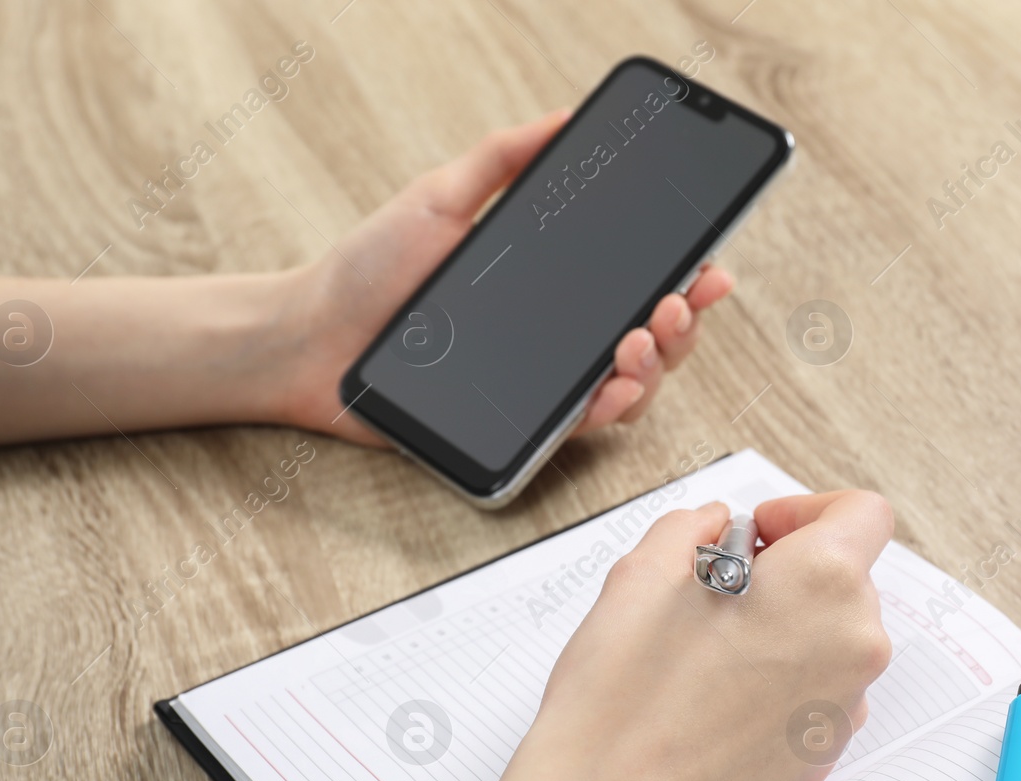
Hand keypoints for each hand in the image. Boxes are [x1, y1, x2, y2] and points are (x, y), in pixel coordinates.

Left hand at [271, 110, 735, 447]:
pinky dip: (611, 407)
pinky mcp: (515, 424)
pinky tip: (615, 385)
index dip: (684, 277)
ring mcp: (539, 381)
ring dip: (656, 364)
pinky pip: (582, 424)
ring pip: (631, 383)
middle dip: (682, 321)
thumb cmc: (366, 271)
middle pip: (650, 336)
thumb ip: (503, 158)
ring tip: (641, 337)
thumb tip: (563, 117)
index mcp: (548, 281)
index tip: (710, 263)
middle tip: (676, 301)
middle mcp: (553, 334)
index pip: (633, 281)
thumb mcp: (439, 197)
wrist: (311, 339)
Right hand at [271, 491, 894, 780]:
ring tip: (711, 648)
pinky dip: (782, 680)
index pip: (862, 513)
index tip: (761, 531)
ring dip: (785, 627)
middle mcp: (852, 643)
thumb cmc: (622, 701)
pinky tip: (718, 695)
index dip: (806, 510)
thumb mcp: (642, 572)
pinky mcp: (824, 752)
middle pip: (848, 577)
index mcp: (821, 583)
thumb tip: (713, 527)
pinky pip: (818, 692)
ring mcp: (845, 705)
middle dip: (790, 572)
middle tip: (720, 589)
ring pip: (832, 637)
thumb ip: (693, 527)